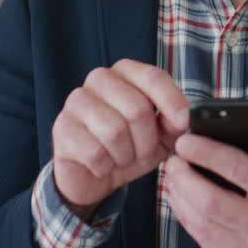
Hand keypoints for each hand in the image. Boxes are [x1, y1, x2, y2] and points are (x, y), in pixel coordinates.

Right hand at [51, 60, 190, 216]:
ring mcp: (77, 101)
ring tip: (122, 158)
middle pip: (137, 109)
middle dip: (146, 141)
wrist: (93, 175)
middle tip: (142, 153)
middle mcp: (100, 79)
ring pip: (115, 131)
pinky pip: (95, 152)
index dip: (172, 101)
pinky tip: (103, 165)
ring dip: (125, 156)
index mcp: (127, 72)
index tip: (183, 123)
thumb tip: (184, 117)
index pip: (154, 77)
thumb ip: (175, 122)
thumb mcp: (161, 135)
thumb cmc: (130, 147)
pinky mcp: (62, 127)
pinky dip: (106, 167)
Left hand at [162, 124, 247, 247]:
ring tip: (173, 176)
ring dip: (180, 197)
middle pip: (211, 200)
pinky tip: (182, 200)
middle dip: (184, 177)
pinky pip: (204, 240)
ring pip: (202, 223)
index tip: (186, 141)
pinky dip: (187, 218)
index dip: (207, 152)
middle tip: (173, 159)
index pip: (238, 169)